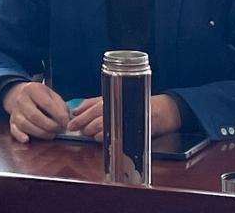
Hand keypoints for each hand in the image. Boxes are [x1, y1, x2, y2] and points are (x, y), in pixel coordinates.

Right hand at [2, 82, 68, 142]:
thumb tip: (66, 121)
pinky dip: (20, 136)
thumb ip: (60, 106)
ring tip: (51, 135)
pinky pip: (14, 130)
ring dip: (40, 133)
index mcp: (32, 89)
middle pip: (35, 116)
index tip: (67, 123)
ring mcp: (15, 111)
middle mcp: (21, 99)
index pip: (46, 104)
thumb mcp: (51, 94)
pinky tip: (27, 139)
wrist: (19, 93)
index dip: (58, 116)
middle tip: (60, 131)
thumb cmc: (40, 96)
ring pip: (25, 124)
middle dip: (50, 126)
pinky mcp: (11, 121)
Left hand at [66, 94, 181, 140]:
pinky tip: (98, 137)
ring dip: (92, 127)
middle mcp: (119, 102)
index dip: (81, 109)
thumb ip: (98, 103)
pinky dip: (105, 134)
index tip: (72, 116)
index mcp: (114, 96)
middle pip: (96, 111)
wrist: (163, 111)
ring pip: (104, 120)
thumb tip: (78, 109)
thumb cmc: (137, 106)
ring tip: (85, 132)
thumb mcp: (118, 100)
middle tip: (73, 126)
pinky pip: (116, 130)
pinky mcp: (133, 125)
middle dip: (83, 120)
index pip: (93, 102)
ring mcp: (126, 113)